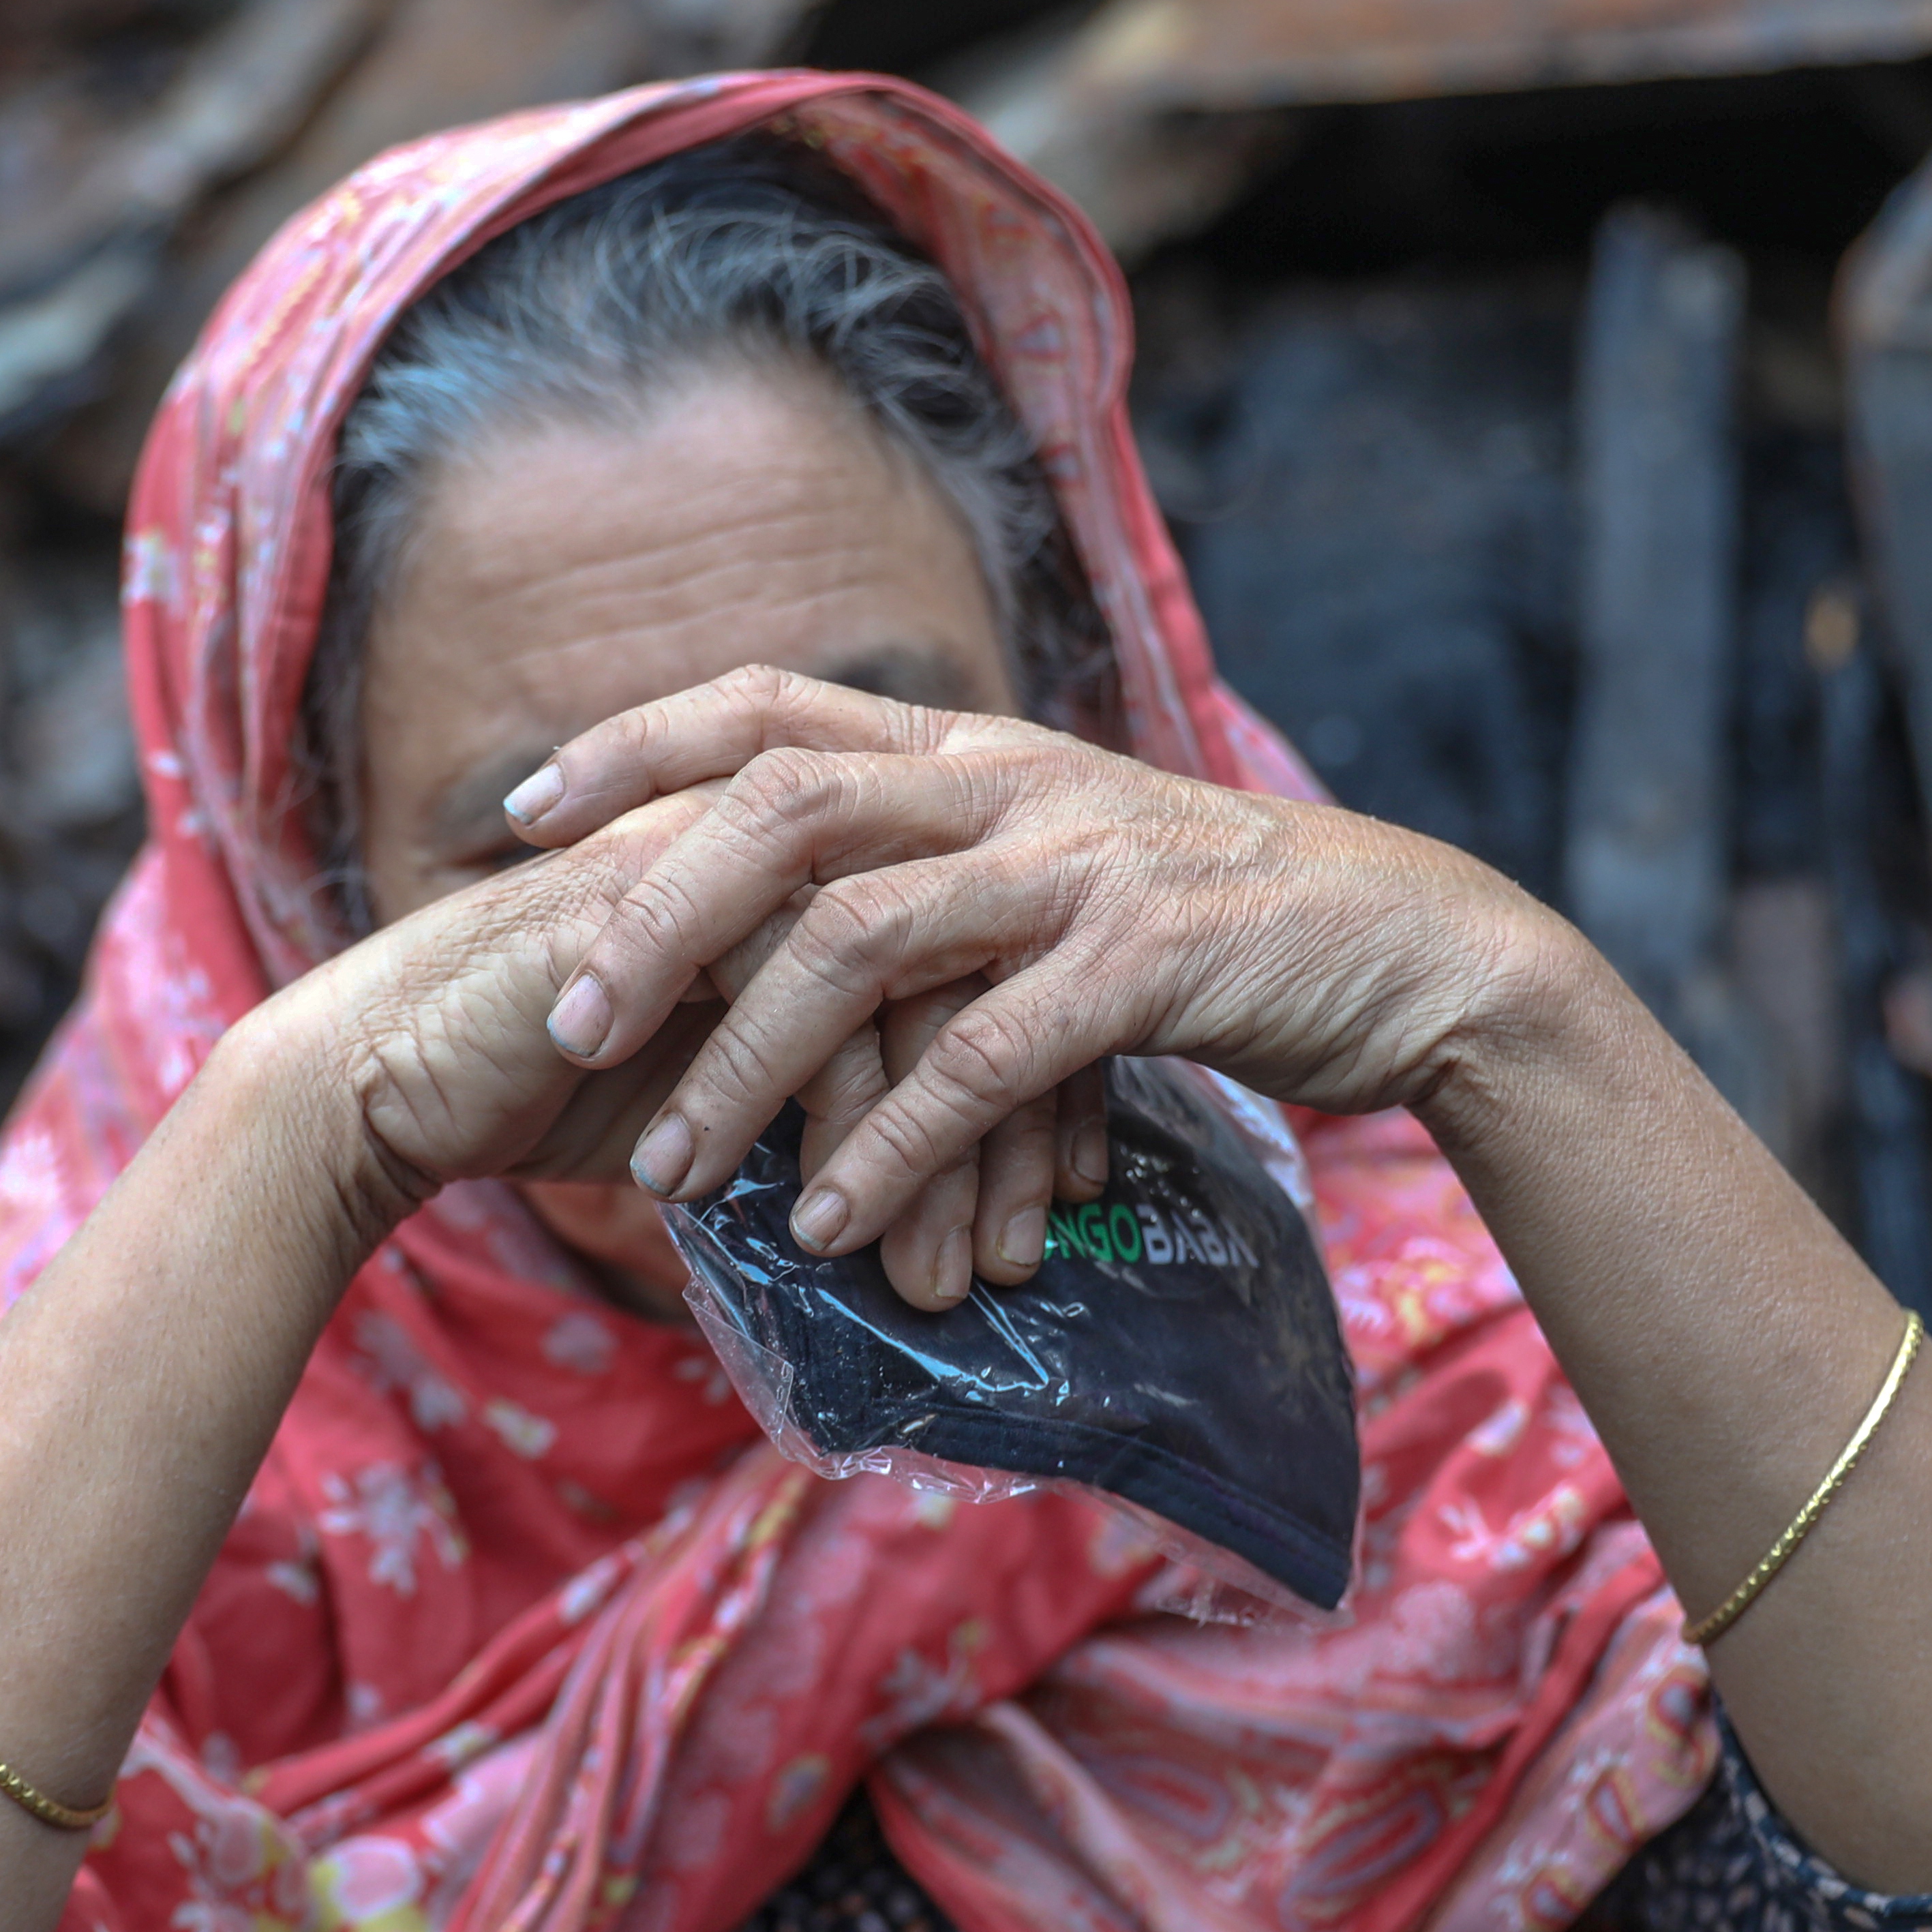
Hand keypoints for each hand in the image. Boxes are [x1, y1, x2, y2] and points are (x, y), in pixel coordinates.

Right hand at [239, 798, 1109, 1297]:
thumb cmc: (558, 1092)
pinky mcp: (669, 893)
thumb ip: (834, 1098)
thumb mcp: (738, 1096)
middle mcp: (788, 838)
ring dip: (940, 1150)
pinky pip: (814, 997)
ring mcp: (728, 850)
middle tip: (1022, 1258)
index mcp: (820, 868)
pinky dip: (843, 1121)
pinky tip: (845, 1226)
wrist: (389, 1079)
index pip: (986, 951)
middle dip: (1014, 1126)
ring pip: (910, 981)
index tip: (1059, 1198)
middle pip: (974, 960)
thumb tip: (952, 1193)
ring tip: (946, 1279)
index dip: (1039, 1079)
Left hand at [505, 667, 1551, 1261]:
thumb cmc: (1214, 927)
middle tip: (564, 1018)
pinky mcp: (1141, 969)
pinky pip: (979, 1061)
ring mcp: (1076, 870)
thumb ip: (934, 872)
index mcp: (972, 754)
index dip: (636, 741)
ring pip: (860, 946)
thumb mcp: (1054, 865)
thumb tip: (784, 924)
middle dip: (653, 914)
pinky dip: (888, 1148)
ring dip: (747, 1062)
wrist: (1410, 952)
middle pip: (781, 809)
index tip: (521, 806)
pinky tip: (826, 1226)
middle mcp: (1008, 786)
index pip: (767, 705)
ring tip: (669, 1169)